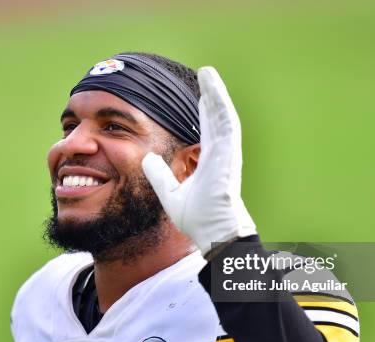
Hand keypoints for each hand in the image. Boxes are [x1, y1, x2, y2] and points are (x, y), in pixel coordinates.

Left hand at [142, 66, 255, 257]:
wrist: (214, 234)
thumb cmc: (199, 218)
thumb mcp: (170, 194)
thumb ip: (159, 176)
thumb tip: (146, 160)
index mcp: (211, 161)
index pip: (208, 130)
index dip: (204, 112)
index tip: (199, 96)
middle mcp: (221, 155)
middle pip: (215, 119)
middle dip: (210, 97)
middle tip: (205, 77)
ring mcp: (226, 154)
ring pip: (222, 116)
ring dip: (216, 94)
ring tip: (208, 74)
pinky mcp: (228, 155)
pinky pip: (225, 124)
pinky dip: (220, 105)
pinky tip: (212, 88)